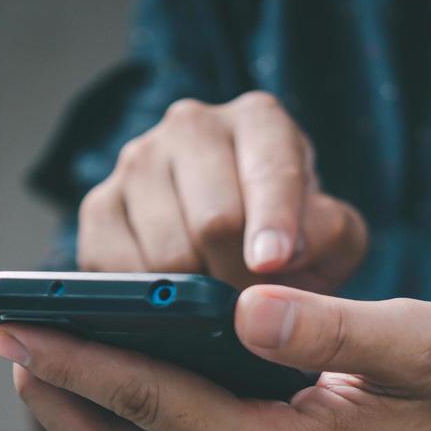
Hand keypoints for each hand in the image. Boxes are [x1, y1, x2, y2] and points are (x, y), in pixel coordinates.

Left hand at [0, 285, 430, 430]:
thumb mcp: (418, 343)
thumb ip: (327, 324)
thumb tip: (245, 304)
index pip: (150, 398)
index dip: (76, 357)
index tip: (19, 324)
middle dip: (54, 392)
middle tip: (7, 339)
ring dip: (81, 418)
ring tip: (42, 365)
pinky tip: (116, 396)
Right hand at [77, 92, 367, 292]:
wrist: (239, 245)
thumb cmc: (294, 238)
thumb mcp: (333, 235)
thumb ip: (328, 235)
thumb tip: (281, 255)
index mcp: (259, 120)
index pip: (269, 170)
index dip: (273, 221)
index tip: (272, 263)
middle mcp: (192, 126)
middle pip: (213, 219)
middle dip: (239, 277)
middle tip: (254, 310)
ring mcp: (138, 162)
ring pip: (166, 252)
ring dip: (197, 296)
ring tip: (218, 304)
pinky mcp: (98, 207)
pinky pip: (118, 271)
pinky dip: (150, 300)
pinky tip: (174, 301)